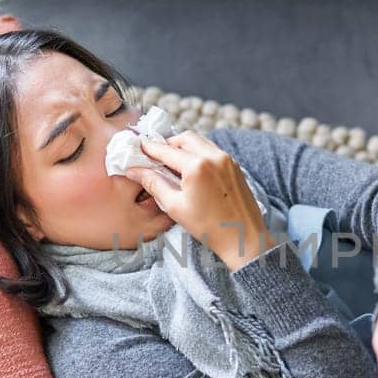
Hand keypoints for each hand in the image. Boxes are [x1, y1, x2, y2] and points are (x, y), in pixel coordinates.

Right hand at [124, 131, 271, 270]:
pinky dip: (199, 153)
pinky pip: (213, 151)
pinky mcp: (235, 166)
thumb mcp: (175, 206)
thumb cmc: (209, 227)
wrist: (243, 238)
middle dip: (168, 143)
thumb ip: (154, 183)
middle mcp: (214, 156)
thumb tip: (135, 170)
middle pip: (185, 138)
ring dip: (184, 147)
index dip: (150, 148)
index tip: (139, 146)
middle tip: (155, 155)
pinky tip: (191, 169)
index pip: (167, 150)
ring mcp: (227, 160)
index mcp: (197, 165)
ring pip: (201, 142)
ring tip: (172, 162)